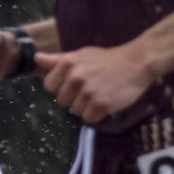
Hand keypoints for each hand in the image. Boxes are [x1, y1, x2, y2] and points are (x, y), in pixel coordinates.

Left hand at [35, 43, 154, 124]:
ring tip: (100, 93)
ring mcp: (88, 92)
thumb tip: (35, 59)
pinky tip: (105, 102)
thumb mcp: (81, 55)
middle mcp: (76, 78)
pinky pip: (88, 119)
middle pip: (62, 102)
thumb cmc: (107, 60)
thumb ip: (57, 60)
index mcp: (68, 64)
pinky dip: (96, 114)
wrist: (137, 63)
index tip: (73, 83)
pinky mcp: (101, 105)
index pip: (49, 87)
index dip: (60, 87)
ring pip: (75, 111)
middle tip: (90, 88)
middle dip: (73, 98)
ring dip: (86, 107)